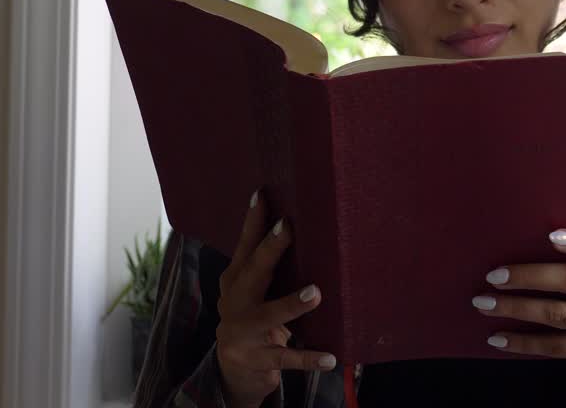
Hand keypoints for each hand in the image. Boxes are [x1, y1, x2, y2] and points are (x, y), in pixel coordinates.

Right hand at [215, 191, 336, 407]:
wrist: (236, 372)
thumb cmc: (255, 318)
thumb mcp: (254, 292)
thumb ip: (270, 267)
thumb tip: (302, 226)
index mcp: (236, 280)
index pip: (245, 246)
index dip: (252, 221)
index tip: (262, 194)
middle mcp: (235, 302)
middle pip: (252, 271)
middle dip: (270, 249)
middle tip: (288, 227)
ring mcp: (243, 331)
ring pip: (268, 315)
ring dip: (291, 304)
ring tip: (315, 293)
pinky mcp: (257, 359)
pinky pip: (286, 358)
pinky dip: (308, 357)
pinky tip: (330, 358)